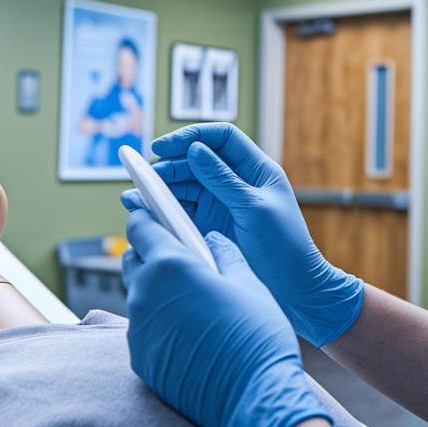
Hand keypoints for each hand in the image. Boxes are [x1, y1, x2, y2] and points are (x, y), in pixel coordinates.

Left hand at [122, 208, 328, 426]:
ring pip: (138, 296)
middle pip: (133, 260)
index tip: (153, 215)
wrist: (253, 397)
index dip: (147, 218)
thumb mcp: (248, 282)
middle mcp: (145, 294)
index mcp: (171, 266)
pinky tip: (187, 332)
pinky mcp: (139, 358)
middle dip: (151, 254)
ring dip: (156, 291)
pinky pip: (143, 329)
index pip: (140, 227)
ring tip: (189, 299)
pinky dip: (159, 324)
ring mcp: (138, 329)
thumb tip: (212, 240)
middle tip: (180, 260)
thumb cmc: (256, 335)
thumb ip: (224, 253)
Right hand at [125, 123, 362, 347]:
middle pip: (195, 162)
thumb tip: (195, 149)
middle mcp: (235, 182)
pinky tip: (141, 210)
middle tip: (145, 176)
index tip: (164, 147)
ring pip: (184, 186)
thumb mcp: (255, 209)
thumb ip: (224, 180)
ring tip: (133, 197)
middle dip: (169, 166)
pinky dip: (160, 209)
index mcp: (255, 169)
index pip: (221, 138)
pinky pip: (180, 211)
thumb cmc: (285, 247)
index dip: (192, 136)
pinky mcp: (208, 226)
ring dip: (159, 189)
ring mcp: (220, 204)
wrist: (294, 290)